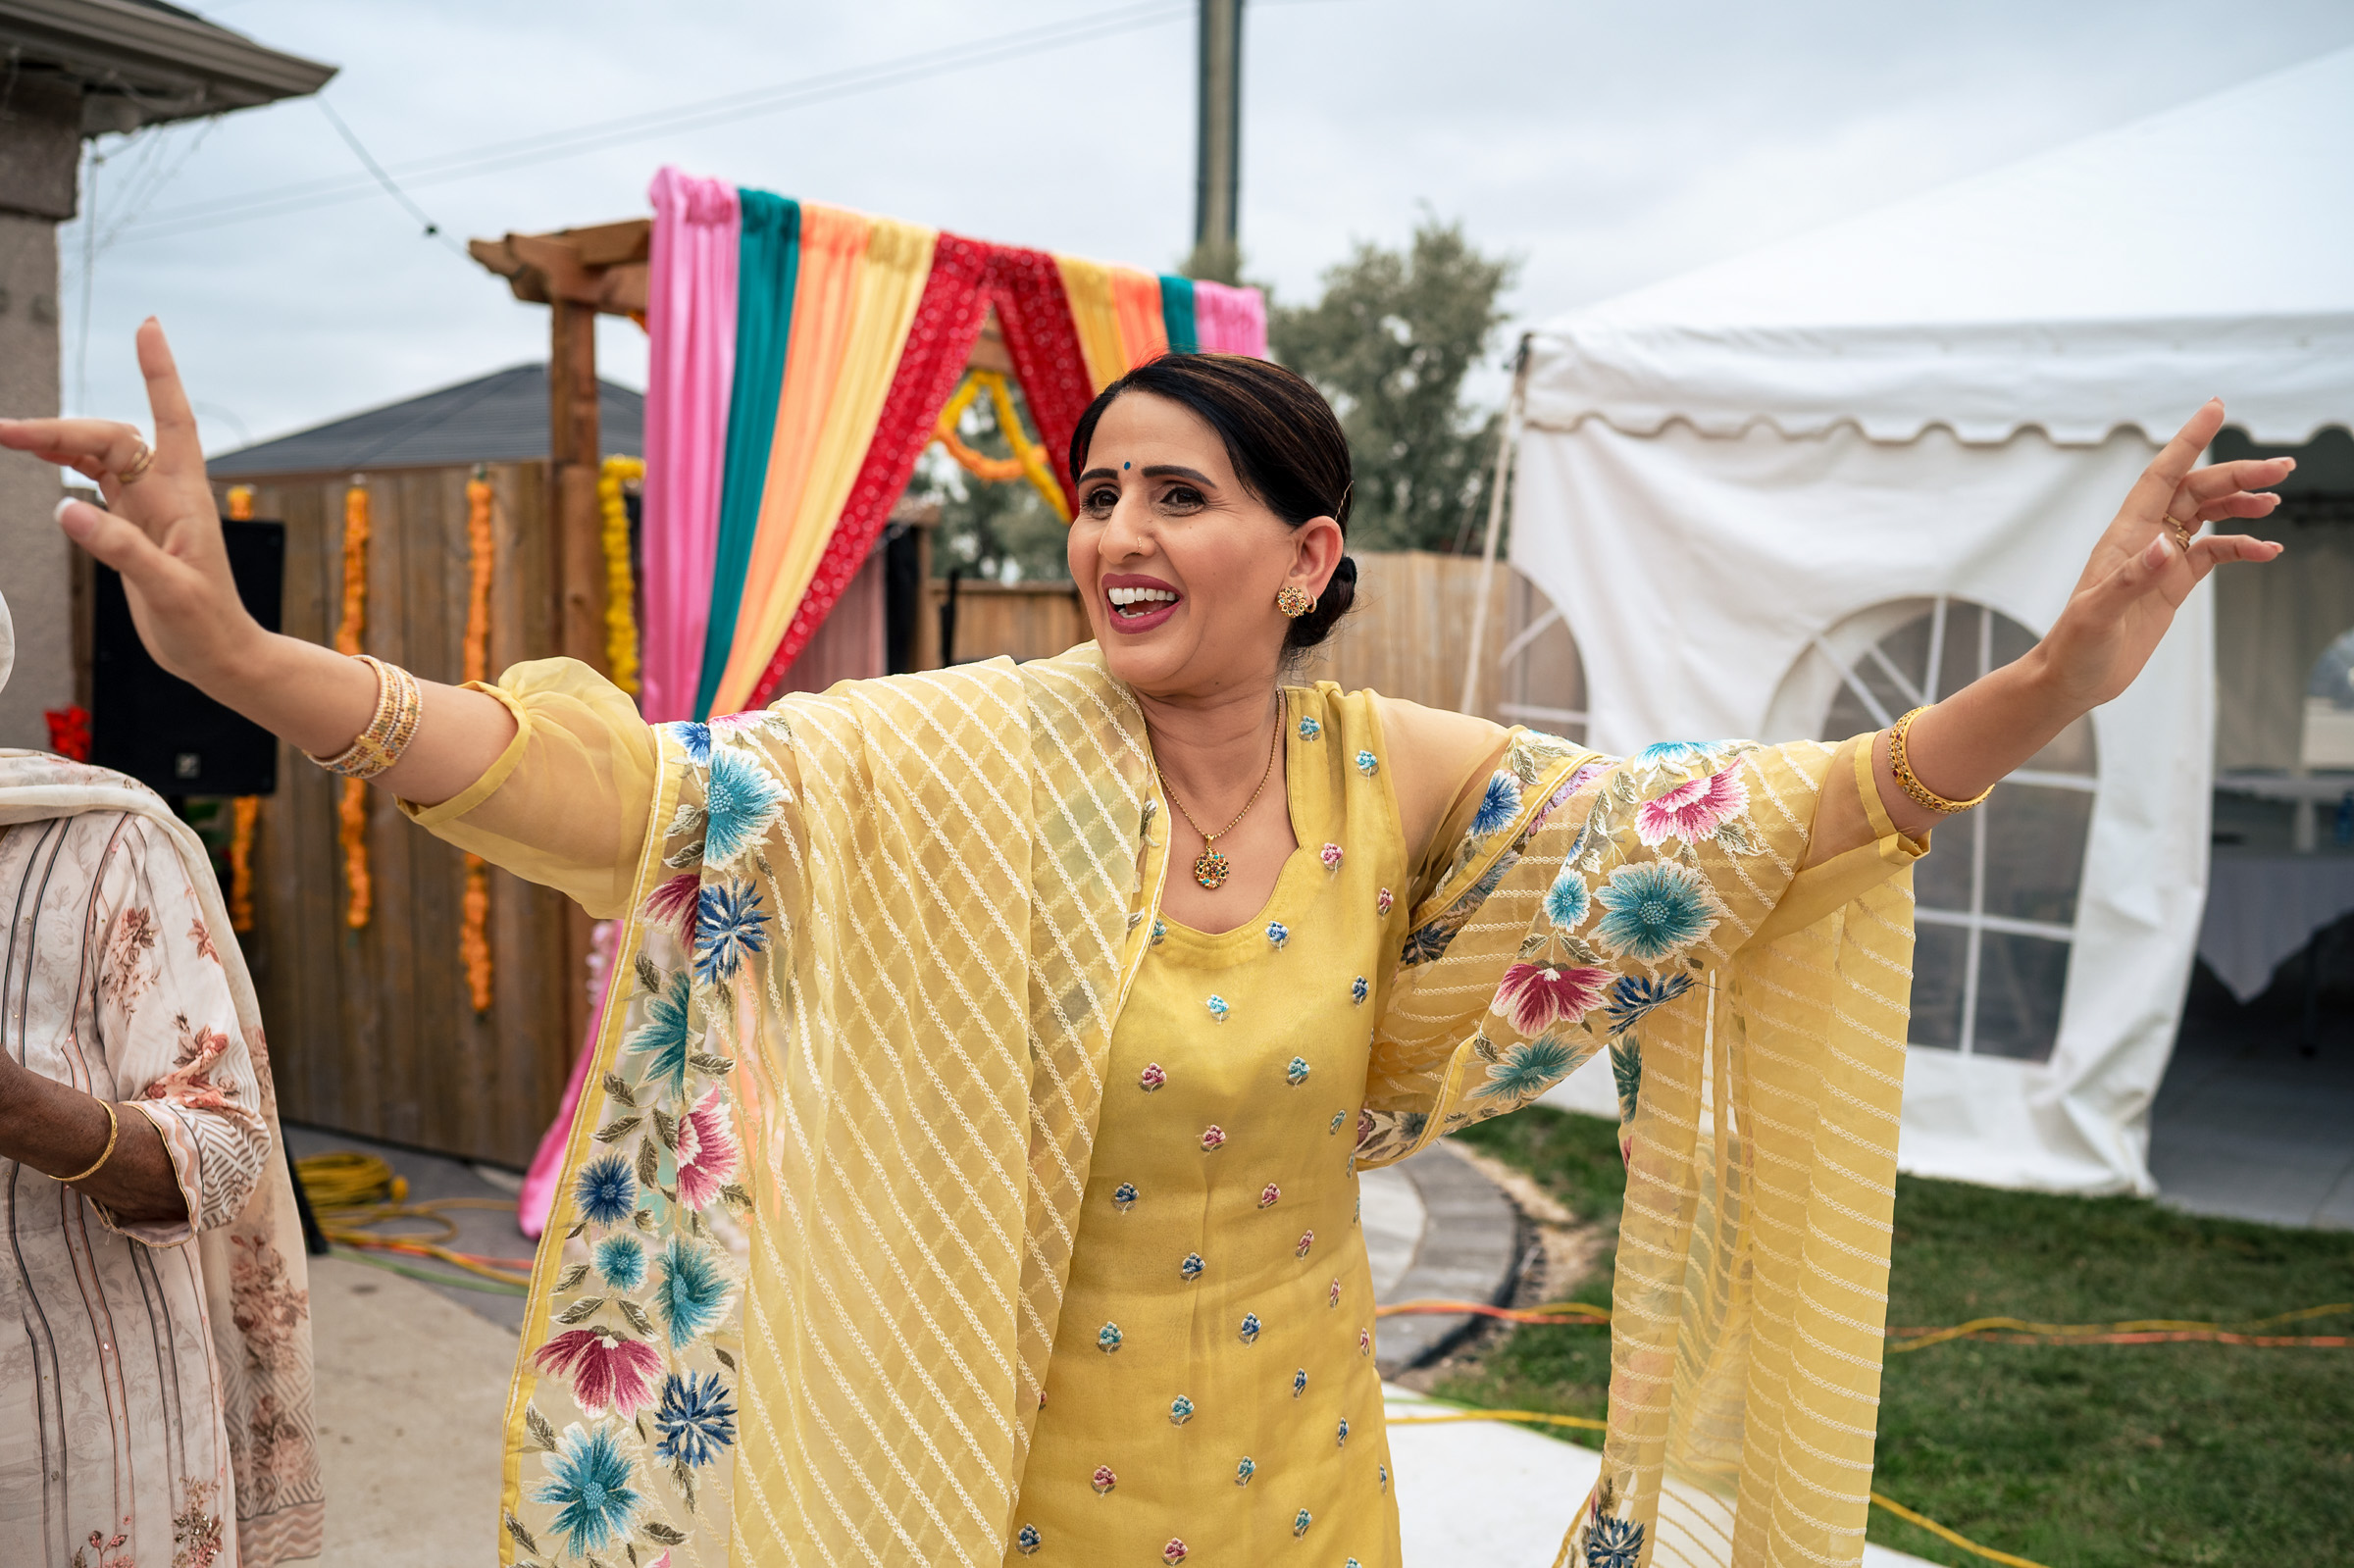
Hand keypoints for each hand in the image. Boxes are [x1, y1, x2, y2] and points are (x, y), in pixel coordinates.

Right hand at [0, 318, 262, 686]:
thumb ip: (119, 548)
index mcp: (185, 497)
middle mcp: (168, 492)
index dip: (159, 372)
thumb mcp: (168, 590)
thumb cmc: (207, 625)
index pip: (173, 419)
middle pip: (112, 436)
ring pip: (98, 454)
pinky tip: (40, 459)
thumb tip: (64, 506)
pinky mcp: (134, 525)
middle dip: (60, 427)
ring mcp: (149, 506)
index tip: (148, 325)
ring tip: (5, 436)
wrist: (221, 656)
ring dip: (55, 442)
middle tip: (4, 432)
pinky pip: (95, 480)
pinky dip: (66, 464)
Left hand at [2032, 398, 2286, 711]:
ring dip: (2241, 503)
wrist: (2072, 680)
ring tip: (2276, 498)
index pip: (2161, 476)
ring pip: (2207, 516)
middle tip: (2282, 467)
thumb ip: (2131, 580)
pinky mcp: (2172, 585)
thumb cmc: (2075, 647)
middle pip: (2195, 492)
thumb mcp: (2098, 614)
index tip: (2215, 408)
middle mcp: (2144, 540)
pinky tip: (2266, 549)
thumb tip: (2166, 548)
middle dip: (2236, 474)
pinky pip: (2213, 554)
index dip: (2188, 441)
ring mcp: (2161, 561)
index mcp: (2124, 536)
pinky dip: (2241, 547)